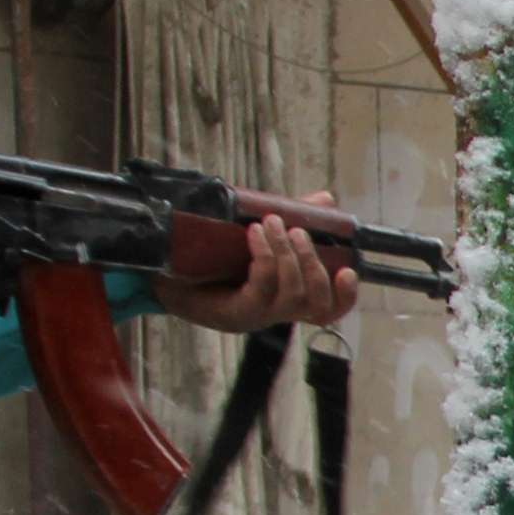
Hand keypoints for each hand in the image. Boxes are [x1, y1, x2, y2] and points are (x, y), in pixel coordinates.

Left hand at [158, 199, 358, 335]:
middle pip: (316, 302)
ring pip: (292, 293)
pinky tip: (253, 236)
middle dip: (312, 260)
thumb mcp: (257, 235)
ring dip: (287, 254)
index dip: (346, 295)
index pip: (329, 309)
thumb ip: (293, 219)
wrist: (165, 274)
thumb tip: (326, 199)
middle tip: (295, 229)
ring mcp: (257, 315)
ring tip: (268, 223)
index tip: (348, 269)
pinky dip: (264, 258)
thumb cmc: (213, 257)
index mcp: (288, 298)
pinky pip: (262, 288)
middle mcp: (277, 312)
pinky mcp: (235, 313)